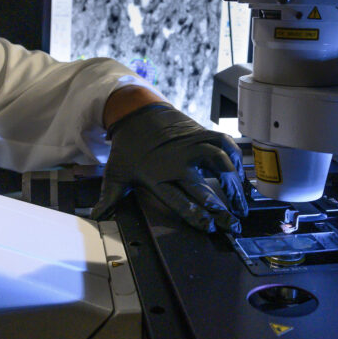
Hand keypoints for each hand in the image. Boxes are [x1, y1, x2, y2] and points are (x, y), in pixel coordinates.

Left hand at [91, 104, 247, 235]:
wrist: (137, 114)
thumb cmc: (127, 147)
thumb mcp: (115, 173)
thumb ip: (109, 197)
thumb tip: (96, 217)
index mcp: (156, 177)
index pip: (179, 200)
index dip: (195, 214)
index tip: (209, 225)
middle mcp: (176, 163)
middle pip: (202, 187)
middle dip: (220, 206)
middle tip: (233, 221)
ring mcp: (191, 147)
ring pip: (219, 163)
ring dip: (233, 183)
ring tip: (242, 203)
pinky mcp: (200, 134)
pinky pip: (223, 144)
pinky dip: (235, 157)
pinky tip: (240, 174)